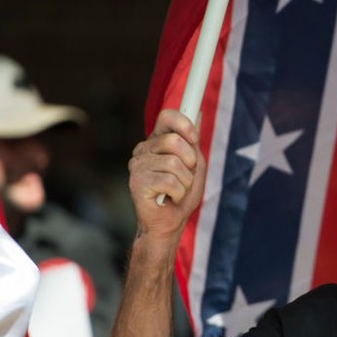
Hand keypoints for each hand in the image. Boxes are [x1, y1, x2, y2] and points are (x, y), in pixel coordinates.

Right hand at [127, 109, 204, 241]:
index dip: (184, 123)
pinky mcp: (137, 182)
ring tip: (177, 190)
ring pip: (174, 163)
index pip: (167, 116)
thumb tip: (199, 113)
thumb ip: (193, 141)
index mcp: (156, 142)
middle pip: (174, 140)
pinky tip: (170, 198)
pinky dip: (179, 192)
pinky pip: (170, 181)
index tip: (194, 137)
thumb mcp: (195, 164)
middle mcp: (143, 150)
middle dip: (190, 161)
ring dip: (185, 181)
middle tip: (186, 176)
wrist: (169, 223)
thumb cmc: (182, 194)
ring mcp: (137, 166)